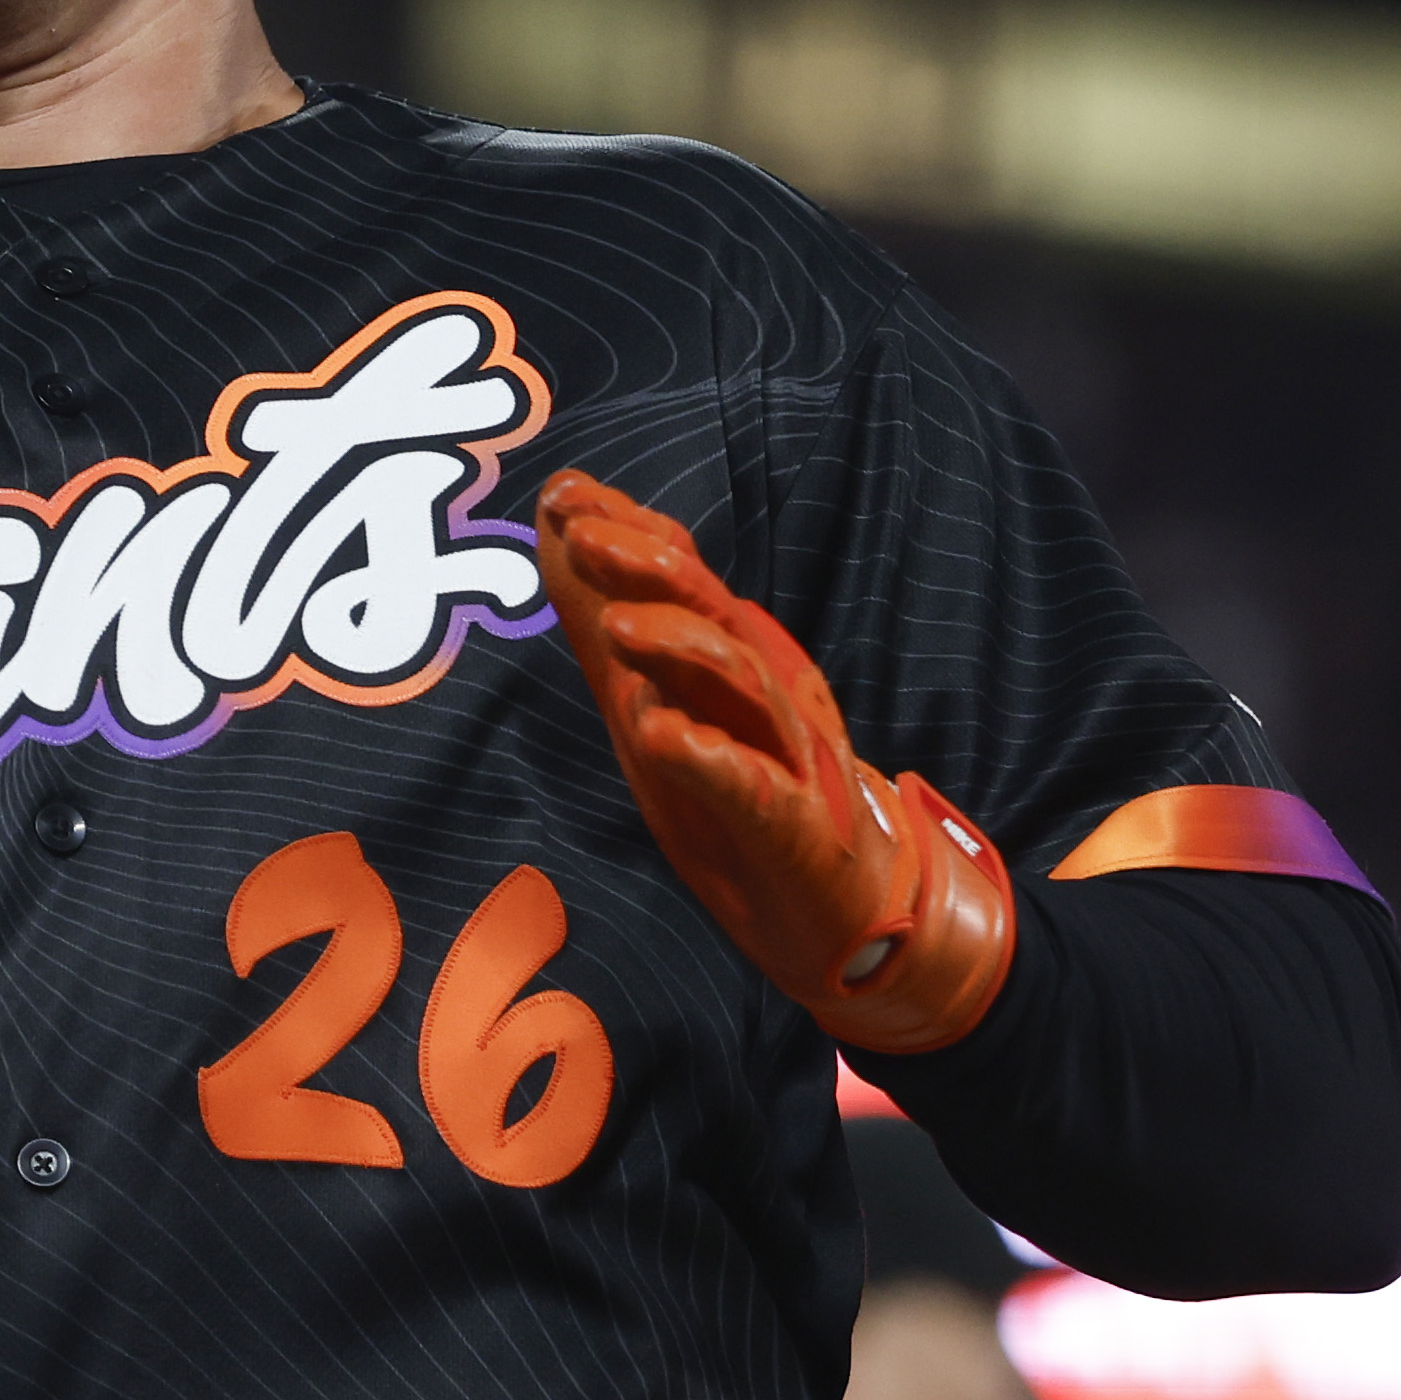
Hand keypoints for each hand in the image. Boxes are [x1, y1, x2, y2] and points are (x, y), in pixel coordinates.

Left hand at [534, 469, 1014, 1054]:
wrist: (842, 907)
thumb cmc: (739, 790)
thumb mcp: (657, 701)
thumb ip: (608, 618)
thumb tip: (558, 525)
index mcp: (724, 659)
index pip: (677, 579)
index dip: (627, 532)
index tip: (563, 492)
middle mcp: (757, 690)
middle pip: (709, 611)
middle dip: (648, 568)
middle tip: (582, 535)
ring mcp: (782, 752)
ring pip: (741, 681)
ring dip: (680, 649)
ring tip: (619, 628)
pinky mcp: (793, 824)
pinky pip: (757, 786)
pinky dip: (713, 760)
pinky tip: (667, 739)